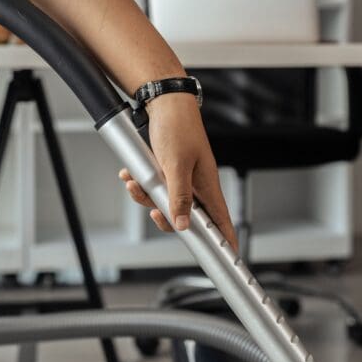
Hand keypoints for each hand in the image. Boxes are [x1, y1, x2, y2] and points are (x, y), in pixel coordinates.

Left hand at [117, 93, 237, 251]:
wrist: (163, 101)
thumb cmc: (177, 128)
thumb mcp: (176, 165)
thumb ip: (179, 196)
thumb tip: (181, 224)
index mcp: (207, 186)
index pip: (221, 221)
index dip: (225, 242)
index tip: (228, 260)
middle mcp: (196, 184)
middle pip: (185, 217)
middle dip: (164, 215)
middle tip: (154, 210)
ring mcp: (181, 178)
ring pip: (165, 201)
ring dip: (146, 195)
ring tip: (135, 182)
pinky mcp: (167, 170)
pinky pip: (154, 186)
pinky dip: (141, 183)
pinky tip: (132, 174)